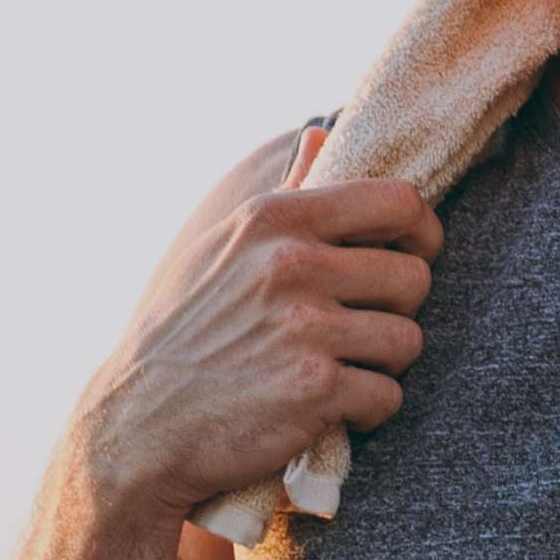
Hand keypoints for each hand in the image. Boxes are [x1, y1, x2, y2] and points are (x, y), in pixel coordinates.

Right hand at [70, 126, 441, 525]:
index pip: (399, 201)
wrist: (140, 424)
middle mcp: (292, 264)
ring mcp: (305, 328)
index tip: (407, 259)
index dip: (420, 233)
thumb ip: (286, 193)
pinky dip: (365, 411)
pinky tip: (326, 409)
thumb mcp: (224, 246)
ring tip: (338, 370)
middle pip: (415, 278)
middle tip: (358, 331)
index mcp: (276, 218)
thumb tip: (322, 134)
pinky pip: (387, 396)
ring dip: (382, 365)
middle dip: (397, 312)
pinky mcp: (313, 390)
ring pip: (408, 341)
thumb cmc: (189, 332)